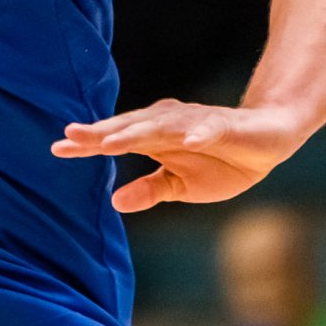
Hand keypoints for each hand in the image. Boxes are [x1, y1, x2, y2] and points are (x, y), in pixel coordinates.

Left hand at [52, 101, 307, 213]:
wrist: (268, 140)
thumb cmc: (221, 160)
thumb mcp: (181, 185)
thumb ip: (150, 189)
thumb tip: (114, 201)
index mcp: (156, 138)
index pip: (116, 140)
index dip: (89, 144)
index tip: (57, 148)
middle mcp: (169, 125)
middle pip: (130, 128)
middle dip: (102, 132)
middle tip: (71, 135)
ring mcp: (195, 123)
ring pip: (161, 126)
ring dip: (136, 132)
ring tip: (110, 142)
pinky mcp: (224, 126)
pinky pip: (209, 129)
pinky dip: (198, 133)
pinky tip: (186, 141)